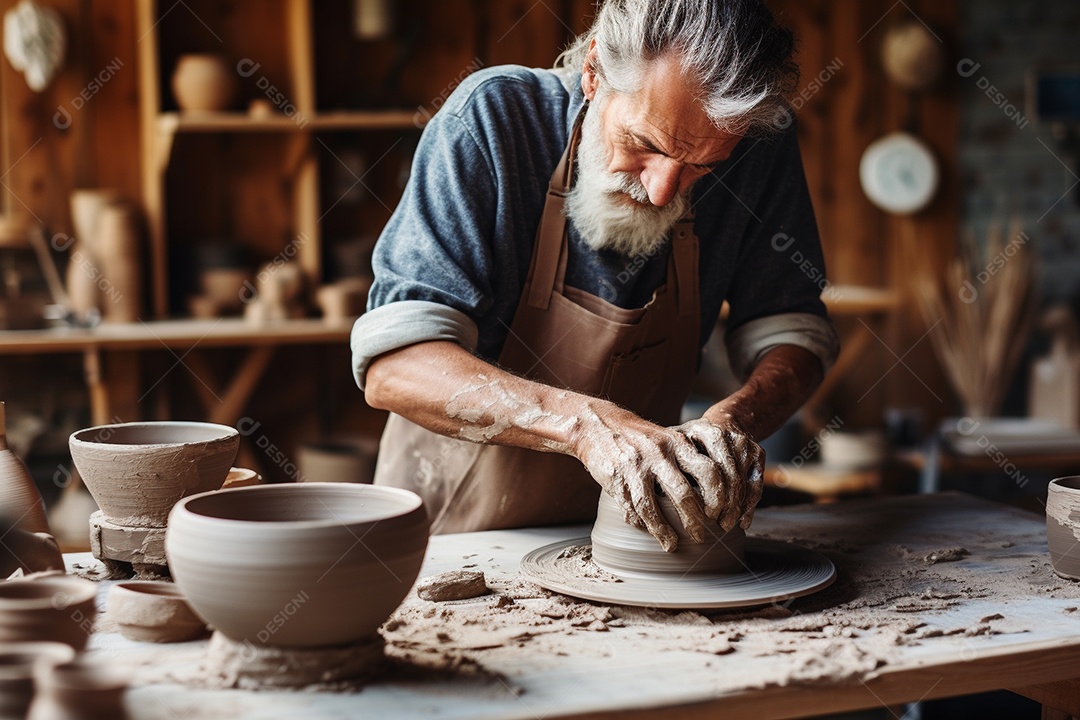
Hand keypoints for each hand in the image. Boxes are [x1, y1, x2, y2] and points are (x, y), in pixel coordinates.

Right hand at [571, 404, 721, 552]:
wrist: (598, 425)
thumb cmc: (640, 438)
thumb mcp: (667, 440)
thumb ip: (686, 461)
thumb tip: (712, 496)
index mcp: (678, 443)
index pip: (708, 472)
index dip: (718, 497)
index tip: (718, 514)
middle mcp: (659, 454)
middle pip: (683, 494)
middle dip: (694, 521)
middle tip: (700, 536)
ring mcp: (635, 467)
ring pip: (652, 507)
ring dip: (664, 531)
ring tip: (671, 544)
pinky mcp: (616, 479)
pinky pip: (631, 508)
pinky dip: (641, 523)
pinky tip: (649, 530)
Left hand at [672, 416, 764, 530]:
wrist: (726, 421)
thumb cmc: (692, 439)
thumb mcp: (675, 443)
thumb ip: (665, 463)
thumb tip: (651, 496)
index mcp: (701, 432)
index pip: (708, 468)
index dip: (707, 495)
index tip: (702, 516)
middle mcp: (725, 435)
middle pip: (728, 477)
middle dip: (723, 505)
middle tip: (715, 525)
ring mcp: (743, 444)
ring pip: (742, 482)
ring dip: (736, 508)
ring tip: (725, 525)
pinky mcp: (758, 453)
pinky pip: (756, 483)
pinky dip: (750, 505)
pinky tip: (742, 521)